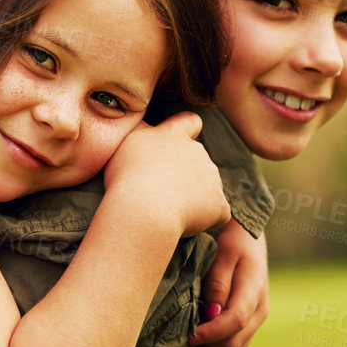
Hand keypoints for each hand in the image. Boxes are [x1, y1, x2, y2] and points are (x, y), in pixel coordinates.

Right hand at [102, 110, 229, 237]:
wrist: (144, 209)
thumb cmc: (127, 177)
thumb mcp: (127, 145)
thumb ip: (143, 136)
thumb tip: (150, 136)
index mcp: (174, 135)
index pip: (190, 122)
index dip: (188, 130)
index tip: (179, 144)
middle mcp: (197, 151)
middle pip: (197, 161)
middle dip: (185, 175)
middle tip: (160, 193)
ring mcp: (212, 178)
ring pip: (207, 187)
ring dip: (194, 198)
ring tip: (168, 212)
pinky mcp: (219, 204)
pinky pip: (216, 212)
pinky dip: (205, 219)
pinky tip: (185, 224)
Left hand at [189, 219, 268, 346]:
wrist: (249, 242)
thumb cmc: (232, 244)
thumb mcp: (223, 255)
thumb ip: (218, 284)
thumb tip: (212, 314)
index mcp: (253, 292)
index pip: (235, 321)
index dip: (211, 333)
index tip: (189, 336)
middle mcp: (259, 312)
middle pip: (233, 346)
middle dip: (208, 345)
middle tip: (185, 334)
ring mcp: (255, 322)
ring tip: (191, 334)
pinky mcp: (249, 328)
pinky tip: (200, 336)